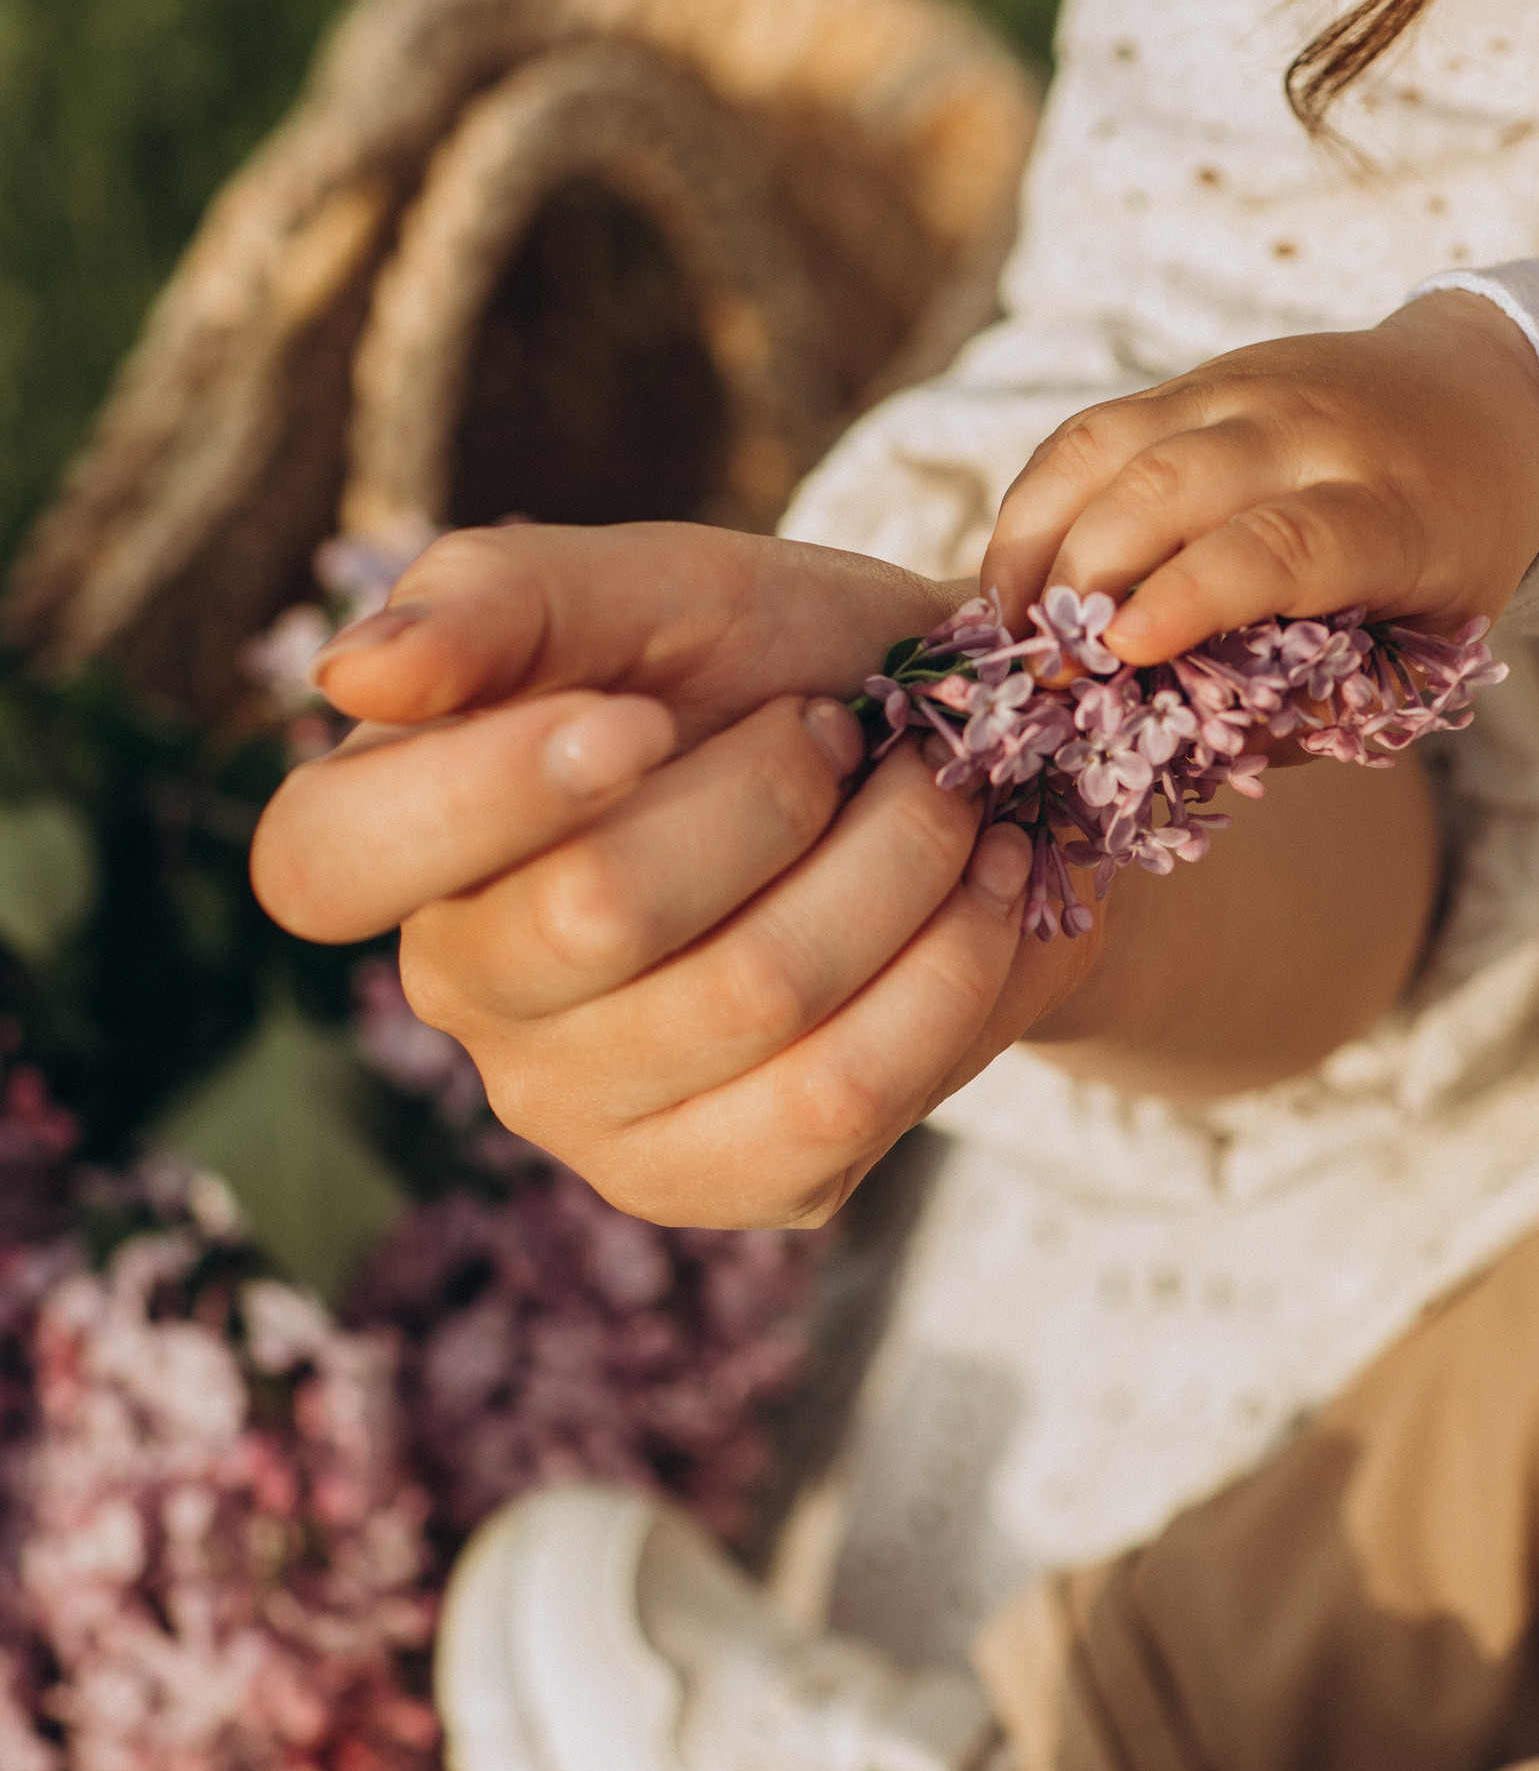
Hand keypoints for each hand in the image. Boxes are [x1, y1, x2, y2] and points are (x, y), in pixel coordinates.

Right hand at [251, 521, 1080, 1226]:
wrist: (969, 768)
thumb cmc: (769, 663)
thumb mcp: (648, 587)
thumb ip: (500, 601)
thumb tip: (353, 673)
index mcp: (390, 839)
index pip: (329, 864)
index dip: (489, 789)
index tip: (636, 717)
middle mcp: (461, 993)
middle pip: (593, 913)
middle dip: (770, 787)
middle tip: (840, 731)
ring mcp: (582, 1111)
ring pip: (752, 996)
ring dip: (894, 863)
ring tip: (938, 800)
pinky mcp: (723, 1183)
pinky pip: (839, 1097)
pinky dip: (947, 968)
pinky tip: (978, 894)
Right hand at [980, 292, 1538, 662]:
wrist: (1483, 401)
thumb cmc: (1452, 554)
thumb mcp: (1426, 647)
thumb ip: (1313, 704)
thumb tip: (1183, 747)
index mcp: (1387, 510)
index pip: (1278, 544)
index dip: (1191, 596)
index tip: (1123, 655)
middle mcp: (1309, 432)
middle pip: (1169, 484)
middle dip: (1082, 578)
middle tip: (1044, 673)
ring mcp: (1242, 391)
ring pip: (1106, 443)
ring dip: (1033, 536)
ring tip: (1005, 627)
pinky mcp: (1192, 378)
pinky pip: (1089, 432)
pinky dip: (1037, 502)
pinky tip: (1017, 575)